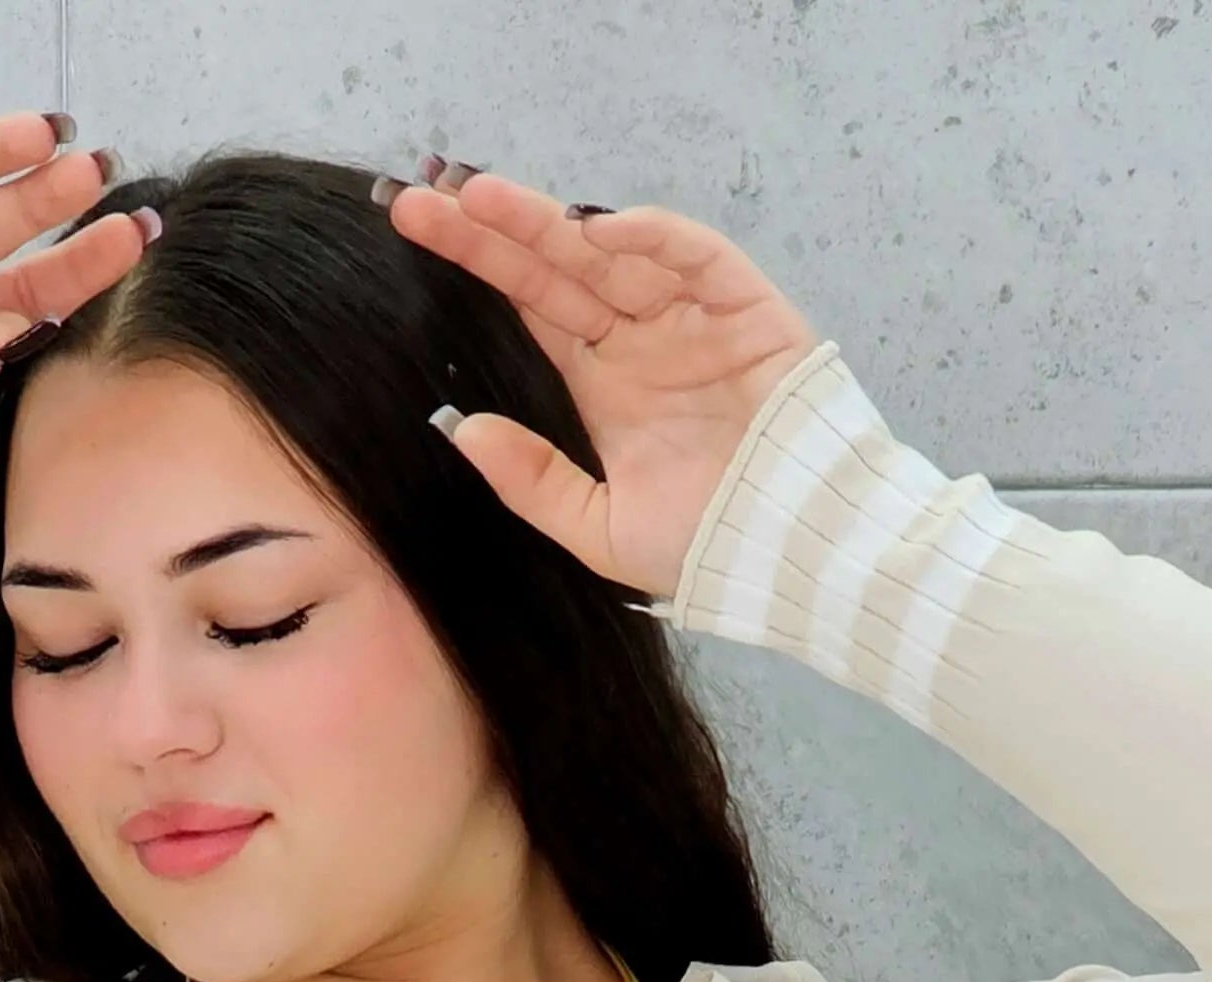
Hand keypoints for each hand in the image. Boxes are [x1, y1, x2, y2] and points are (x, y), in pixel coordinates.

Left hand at [377, 165, 821, 598]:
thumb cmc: (706, 545)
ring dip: (550, 222)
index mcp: (603, 381)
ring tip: (483, 199)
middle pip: (556, 267)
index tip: (419, 230)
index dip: (480, 263)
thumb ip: (533, 483)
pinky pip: (693, 256)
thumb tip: (463, 431)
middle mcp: (639, 337)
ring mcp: (689, 317)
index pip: (531, 304)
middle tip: (425, 200)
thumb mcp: (599, 529)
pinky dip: (649, 236)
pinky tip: (593, 227)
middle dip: (493, 230)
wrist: (792, 552)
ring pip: (611, 252)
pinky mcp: (744, 307)